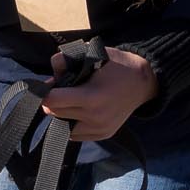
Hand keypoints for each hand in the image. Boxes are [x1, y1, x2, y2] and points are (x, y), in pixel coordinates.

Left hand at [42, 48, 156, 141]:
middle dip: (53, 100)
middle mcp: (94, 118)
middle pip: (55, 113)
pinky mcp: (102, 135)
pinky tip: (81, 109)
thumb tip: (50, 78)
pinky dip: (72, 122)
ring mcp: (99, 129)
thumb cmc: (115, 65)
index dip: (46, 92)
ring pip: (62, 125)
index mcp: (91, 98)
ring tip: (74, 99)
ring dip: (62, 113)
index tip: (50, 84)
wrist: (142, 82)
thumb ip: (66, 60)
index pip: (52, 101)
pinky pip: (74, 133)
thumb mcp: (92, 54)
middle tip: (63, 88)